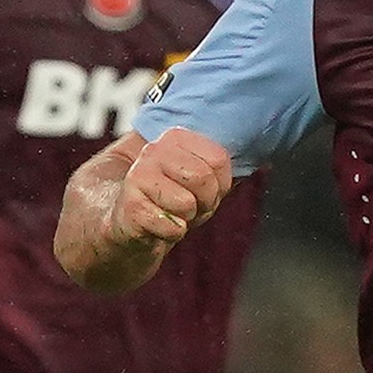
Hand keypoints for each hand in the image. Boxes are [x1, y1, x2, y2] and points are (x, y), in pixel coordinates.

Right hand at [56, 127, 231, 291]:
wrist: (122, 226)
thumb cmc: (167, 200)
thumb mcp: (195, 178)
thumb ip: (217, 168)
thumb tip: (250, 164)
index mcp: (174, 137)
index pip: (219, 160)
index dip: (219, 185)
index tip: (202, 192)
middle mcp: (154, 150)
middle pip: (204, 179)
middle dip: (204, 203)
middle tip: (188, 208)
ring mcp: (138, 176)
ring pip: (188, 203)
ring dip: (187, 220)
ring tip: (170, 215)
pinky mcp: (131, 206)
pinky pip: (173, 227)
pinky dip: (171, 235)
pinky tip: (156, 228)